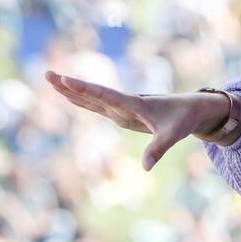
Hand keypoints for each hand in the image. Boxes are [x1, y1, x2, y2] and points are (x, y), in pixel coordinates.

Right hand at [45, 70, 226, 170]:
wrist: (192, 109)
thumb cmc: (183, 120)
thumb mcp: (173, 135)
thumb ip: (159, 149)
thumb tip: (146, 168)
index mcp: (133, 104)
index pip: (104, 94)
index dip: (84, 88)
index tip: (66, 79)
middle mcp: (124, 103)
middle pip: (91, 92)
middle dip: (69, 85)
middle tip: (47, 73)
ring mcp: (121, 108)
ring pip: (91, 97)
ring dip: (72, 90)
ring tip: (51, 80)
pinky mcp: (122, 113)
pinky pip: (97, 104)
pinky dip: (82, 99)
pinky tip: (69, 95)